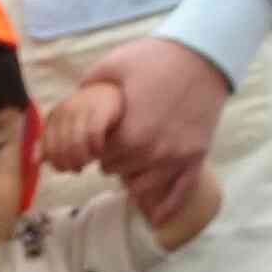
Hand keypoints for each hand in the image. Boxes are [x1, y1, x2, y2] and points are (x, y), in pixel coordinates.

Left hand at [42, 80, 123, 172]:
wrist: (110, 92)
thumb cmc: (85, 117)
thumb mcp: (64, 129)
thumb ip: (50, 144)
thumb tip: (34, 161)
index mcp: (53, 117)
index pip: (48, 148)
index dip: (56, 163)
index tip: (65, 169)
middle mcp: (65, 111)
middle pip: (61, 149)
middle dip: (68, 164)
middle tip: (77, 169)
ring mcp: (82, 108)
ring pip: (76, 144)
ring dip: (82, 159)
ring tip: (88, 162)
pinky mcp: (100, 109)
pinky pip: (93, 136)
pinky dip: (95, 148)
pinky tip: (99, 150)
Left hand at [81, 36, 231, 223]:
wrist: (206, 51)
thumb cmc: (156, 57)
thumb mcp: (112, 67)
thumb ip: (86, 89)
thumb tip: (64, 107)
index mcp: (130, 135)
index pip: (99, 158)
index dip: (97, 146)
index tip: (100, 137)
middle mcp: (153, 153)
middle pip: (117, 171)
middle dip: (114, 158)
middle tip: (119, 143)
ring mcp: (177, 157)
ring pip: (141, 185)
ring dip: (134, 176)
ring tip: (134, 159)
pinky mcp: (197, 156)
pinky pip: (180, 193)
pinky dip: (167, 208)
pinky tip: (155, 220)